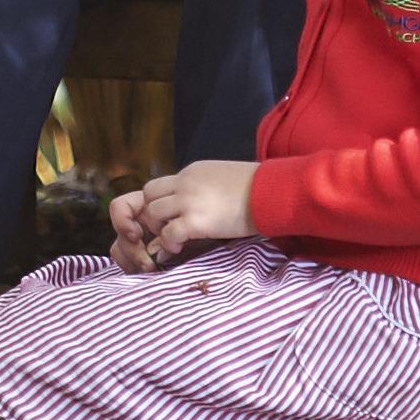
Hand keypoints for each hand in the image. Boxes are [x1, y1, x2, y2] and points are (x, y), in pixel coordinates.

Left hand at [108, 160, 256, 270]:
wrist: (271, 192)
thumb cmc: (256, 187)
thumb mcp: (222, 178)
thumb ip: (203, 186)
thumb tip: (198, 202)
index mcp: (191, 172)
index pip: (158, 185)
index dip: (158, 203)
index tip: (167, 217)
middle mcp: (185, 183)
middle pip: (148, 196)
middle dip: (152, 215)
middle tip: (166, 229)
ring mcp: (189, 201)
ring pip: (153, 214)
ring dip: (159, 229)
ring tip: (175, 239)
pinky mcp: (197, 221)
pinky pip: (169, 234)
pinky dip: (169, 243)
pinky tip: (181, 247)